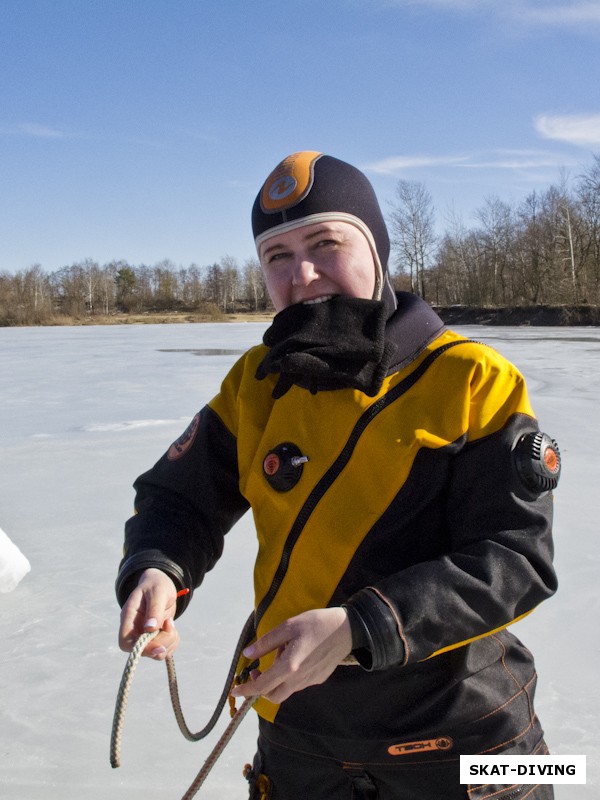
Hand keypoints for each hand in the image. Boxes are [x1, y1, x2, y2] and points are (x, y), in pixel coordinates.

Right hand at [118, 568, 180, 659]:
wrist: (161, 584)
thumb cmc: (157, 584)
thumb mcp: (158, 591)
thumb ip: (154, 608)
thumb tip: (150, 628)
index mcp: (129, 616)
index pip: (125, 642)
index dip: (140, 649)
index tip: (159, 646)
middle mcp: (135, 629)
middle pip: (143, 650)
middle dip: (161, 642)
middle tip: (170, 624)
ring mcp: (144, 635)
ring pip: (155, 653)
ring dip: (169, 642)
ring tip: (171, 623)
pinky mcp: (155, 637)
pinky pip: (164, 650)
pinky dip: (173, 643)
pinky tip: (173, 629)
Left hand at [231, 607, 351, 704]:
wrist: (347, 629)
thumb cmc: (316, 624)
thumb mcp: (288, 627)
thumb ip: (266, 643)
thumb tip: (247, 655)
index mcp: (289, 666)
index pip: (261, 686)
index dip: (246, 690)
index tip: (234, 690)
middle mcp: (298, 680)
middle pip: (273, 696)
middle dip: (260, 689)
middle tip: (257, 672)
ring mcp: (309, 681)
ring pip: (286, 690)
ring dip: (276, 681)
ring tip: (282, 654)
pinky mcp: (318, 680)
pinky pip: (298, 684)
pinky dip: (290, 677)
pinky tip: (296, 658)